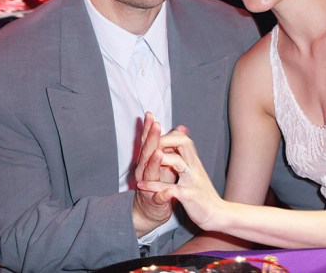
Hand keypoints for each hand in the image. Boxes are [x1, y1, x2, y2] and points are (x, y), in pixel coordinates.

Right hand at [132, 113, 174, 236]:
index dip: (149, 128)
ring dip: (153, 163)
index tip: (151, 114)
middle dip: (151, 139)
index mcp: (147, 161)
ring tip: (158, 153)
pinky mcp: (153, 201)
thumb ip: (171, 145)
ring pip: (148, 173)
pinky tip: (166, 191)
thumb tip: (182, 127)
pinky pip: (157, 197)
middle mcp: (143, 171)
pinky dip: (161, 194)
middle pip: (146, 152)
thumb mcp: (166, 162)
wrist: (150, 211)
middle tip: (157, 125)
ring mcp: (147, 186)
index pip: (148, 142)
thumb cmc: (159, 183)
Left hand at [137, 130, 224, 231]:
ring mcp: (192, 181)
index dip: (170, 134)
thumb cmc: (205, 194)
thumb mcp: (196, 172)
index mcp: (194, 162)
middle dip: (165, 139)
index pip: (184, 139)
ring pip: (178, 163)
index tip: (156, 136)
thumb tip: (183, 142)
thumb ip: (188, 157)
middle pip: (184, 143)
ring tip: (145, 159)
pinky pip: (170, 188)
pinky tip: (141, 185)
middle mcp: (194, 168)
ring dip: (161, 159)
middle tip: (150, 141)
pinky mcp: (188, 196)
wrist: (218, 214)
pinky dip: (154, 186)